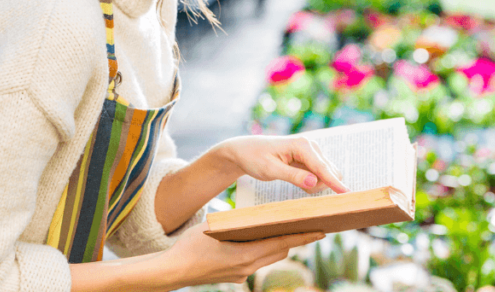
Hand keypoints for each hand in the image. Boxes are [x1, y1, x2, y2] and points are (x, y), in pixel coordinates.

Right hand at [162, 221, 324, 284]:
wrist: (173, 271)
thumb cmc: (191, 245)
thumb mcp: (217, 226)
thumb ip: (239, 222)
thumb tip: (257, 216)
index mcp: (246, 255)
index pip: (283, 243)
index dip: (303, 236)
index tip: (321, 230)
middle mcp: (248, 267)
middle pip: (280, 251)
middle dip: (294, 239)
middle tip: (310, 226)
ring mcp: (242, 275)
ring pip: (268, 257)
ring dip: (277, 245)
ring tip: (287, 230)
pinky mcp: (235, 277)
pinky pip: (255, 262)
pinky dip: (261, 251)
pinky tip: (256, 241)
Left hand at [215, 135, 348, 193]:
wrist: (245, 150)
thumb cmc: (255, 158)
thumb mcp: (270, 170)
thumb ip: (293, 176)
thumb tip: (314, 182)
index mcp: (302, 145)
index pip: (322, 167)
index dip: (334, 182)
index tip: (347, 194)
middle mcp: (311, 145)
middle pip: (328, 171)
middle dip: (320, 185)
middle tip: (298, 189)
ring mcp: (311, 151)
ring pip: (326, 173)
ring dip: (316, 184)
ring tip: (291, 180)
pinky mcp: (309, 158)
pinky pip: (320, 174)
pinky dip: (313, 182)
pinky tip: (298, 180)